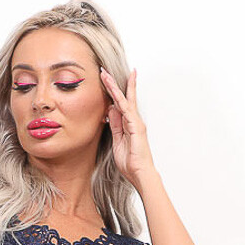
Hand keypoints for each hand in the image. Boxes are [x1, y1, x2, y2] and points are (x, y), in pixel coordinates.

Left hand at [100, 67, 156, 188]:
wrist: (140, 173)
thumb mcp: (117, 141)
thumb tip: (110, 111)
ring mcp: (136, 122)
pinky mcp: (136, 126)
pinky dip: (119, 99)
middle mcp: (134, 121)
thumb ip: (115, 126)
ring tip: (105, 75)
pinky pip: (126, 110)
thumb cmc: (130, 163)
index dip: (113, 93)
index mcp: (129, 125)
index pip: (120, 105)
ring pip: (123, 100)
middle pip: (123, 98)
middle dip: (114, 84)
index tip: (105, 81)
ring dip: (114, 87)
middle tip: (104, 70)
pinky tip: (113, 91)